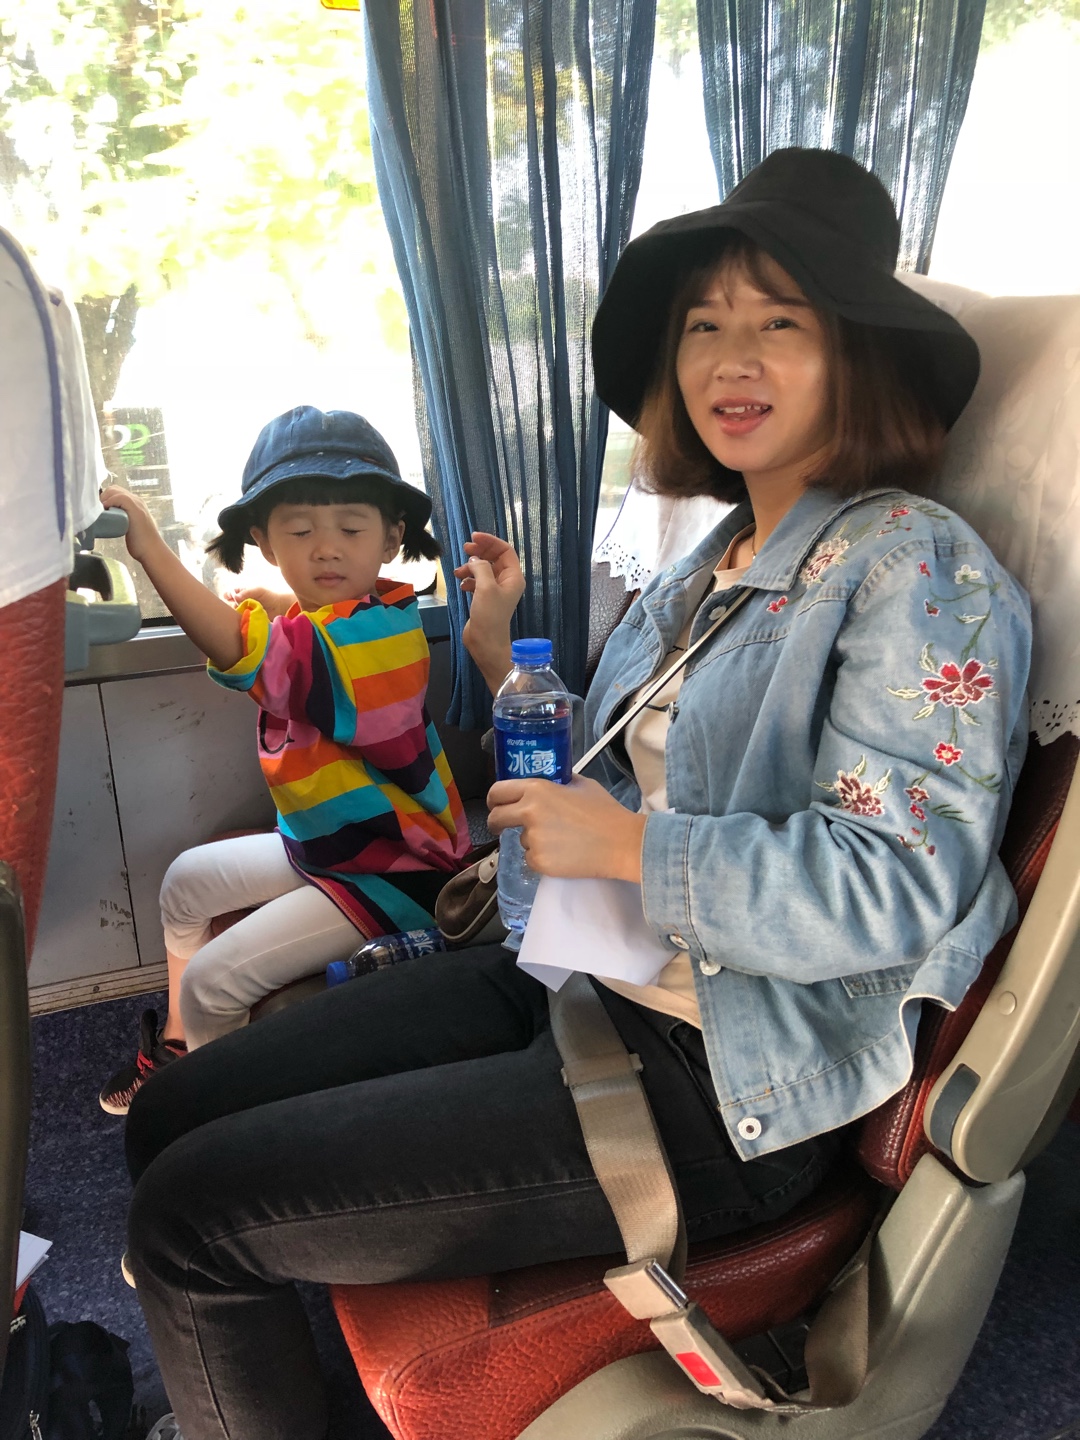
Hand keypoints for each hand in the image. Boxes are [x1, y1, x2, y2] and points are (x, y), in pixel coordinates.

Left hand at [100, 485, 160, 564]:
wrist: (152, 551)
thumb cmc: (140, 543)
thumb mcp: (129, 527)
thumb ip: (121, 519)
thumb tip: (107, 519)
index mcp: (135, 504)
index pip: (115, 492)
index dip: (105, 498)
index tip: (99, 510)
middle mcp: (137, 500)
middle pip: (113, 488)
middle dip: (102, 498)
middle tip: (99, 512)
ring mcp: (137, 503)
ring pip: (114, 490)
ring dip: (104, 499)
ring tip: (102, 513)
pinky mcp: (136, 508)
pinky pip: (119, 497)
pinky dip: (109, 502)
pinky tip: (106, 512)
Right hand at [223, 585, 295, 619]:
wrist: (281, 608)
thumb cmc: (270, 596)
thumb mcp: (258, 590)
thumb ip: (246, 592)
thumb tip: (235, 597)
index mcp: (243, 592)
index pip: (231, 593)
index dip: (228, 594)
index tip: (228, 597)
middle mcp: (242, 602)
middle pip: (230, 603)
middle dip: (229, 604)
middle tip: (235, 606)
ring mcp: (245, 611)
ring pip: (234, 612)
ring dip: (234, 612)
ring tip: (239, 612)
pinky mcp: (248, 619)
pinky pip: (240, 620)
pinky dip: (239, 619)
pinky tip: (241, 618)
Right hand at [452, 532, 524, 689]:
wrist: (485, 641)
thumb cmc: (489, 615)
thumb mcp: (485, 587)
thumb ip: (480, 567)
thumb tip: (473, 559)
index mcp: (513, 577)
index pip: (505, 550)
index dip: (490, 541)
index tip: (474, 537)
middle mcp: (507, 581)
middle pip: (494, 558)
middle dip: (479, 552)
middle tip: (465, 548)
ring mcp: (496, 590)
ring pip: (483, 569)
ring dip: (470, 567)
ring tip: (458, 573)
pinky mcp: (485, 598)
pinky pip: (477, 581)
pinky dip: (469, 580)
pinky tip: (462, 585)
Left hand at [487, 776, 645, 882]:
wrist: (621, 843)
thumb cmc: (606, 812)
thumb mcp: (582, 785)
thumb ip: (559, 782)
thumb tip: (552, 781)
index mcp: (537, 789)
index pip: (498, 791)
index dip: (494, 799)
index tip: (496, 805)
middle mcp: (529, 813)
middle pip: (496, 818)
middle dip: (497, 823)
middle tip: (506, 826)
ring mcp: (533, 839)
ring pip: (520, 839)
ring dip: (532, 840)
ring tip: (560, 840)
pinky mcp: (539, 861)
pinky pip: (531, 858)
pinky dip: (542, 857)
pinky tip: (563, 853)